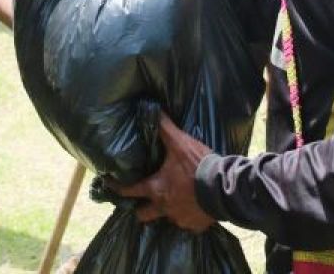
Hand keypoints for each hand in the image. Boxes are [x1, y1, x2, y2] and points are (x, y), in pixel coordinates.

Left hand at [106, 113, 217, 232]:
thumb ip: (164, 128)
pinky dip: (187, 218)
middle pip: (143, 215)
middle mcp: (164, 207)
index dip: (116, 187)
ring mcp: (180, 219)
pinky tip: (191, 209)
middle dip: (140, 210)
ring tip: (171, 203)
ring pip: (166, 220)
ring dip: (166, 212)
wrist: (224, 188)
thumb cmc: (198, 165)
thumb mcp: (180, 142)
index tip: (109, 184)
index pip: (128, 191)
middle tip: (141, 202)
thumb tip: (152, 109)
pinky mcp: (196, 225)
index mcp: (156, 188)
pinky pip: (187, 225)